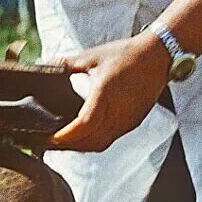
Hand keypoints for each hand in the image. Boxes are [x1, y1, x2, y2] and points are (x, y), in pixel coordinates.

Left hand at [46, 34, 170, 153]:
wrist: (158, 57)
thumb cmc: (127, 54)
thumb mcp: (92, 56)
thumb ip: (66, 64)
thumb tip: (43, 64)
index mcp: (105, 94)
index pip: (83, 125)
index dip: (65, 136)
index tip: (49, 137)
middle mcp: (118, 112)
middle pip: (89, 142)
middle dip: (67, 146)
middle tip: (48, 142)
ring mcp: (127, 121)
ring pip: (100, 144)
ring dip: (80, 147)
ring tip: (63, 142)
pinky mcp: (133, 122)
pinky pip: (110, 139)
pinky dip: (94, 142)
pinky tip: (84, 136)